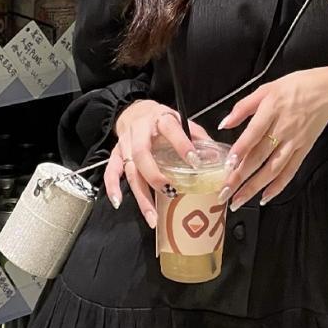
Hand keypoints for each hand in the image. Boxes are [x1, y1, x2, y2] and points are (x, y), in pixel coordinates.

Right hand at [106, 100, 213, 227]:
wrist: (135, 111)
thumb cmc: (161, 120)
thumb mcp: (181, 120)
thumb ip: (197, 136)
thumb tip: (216, 157)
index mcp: (160, 120)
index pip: (171, 130)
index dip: (182, 145)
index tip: (195, 162)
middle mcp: (140, 132)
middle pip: (142, 155)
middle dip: (155, 177)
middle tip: (170, 193)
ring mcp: (126, 144)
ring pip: (130, 170)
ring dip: (141, 194)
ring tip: (152, 216)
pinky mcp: (116, 154)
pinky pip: (111, 171)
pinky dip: (112, 187)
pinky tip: (118, 202)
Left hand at [215, 66, 327, 208]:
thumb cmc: (296, 87)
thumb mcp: (267, 89)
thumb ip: (243, 107)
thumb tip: (224, 123)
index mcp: (271, 110)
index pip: (254, 133)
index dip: (241, 150)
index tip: (228, 165)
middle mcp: (283, 129)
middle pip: (259, 156)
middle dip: (240, 176)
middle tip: (225, 192)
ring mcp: (294, 142)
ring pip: (273, 169)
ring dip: (255, 187)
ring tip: (239, 201)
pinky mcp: (303, 150)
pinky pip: (290, 171)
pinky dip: (278, 186)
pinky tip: (265, 197)